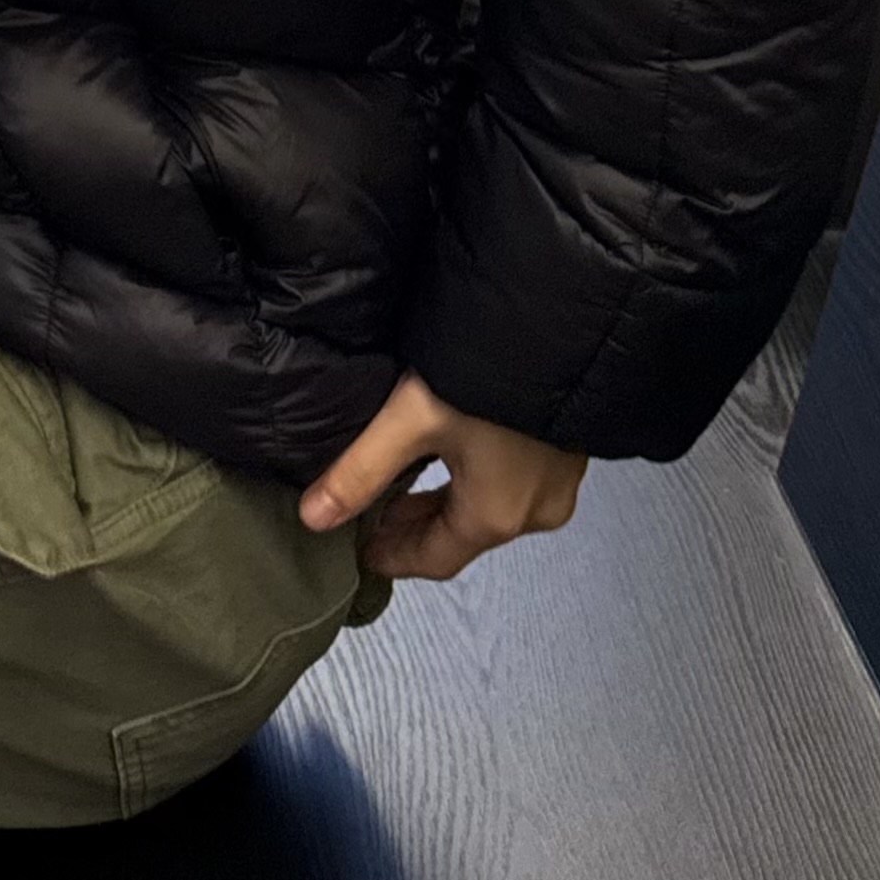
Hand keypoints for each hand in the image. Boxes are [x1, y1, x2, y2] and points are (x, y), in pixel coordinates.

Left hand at [296, 367, 586, 583]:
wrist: (561, 320)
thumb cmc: (494, 367)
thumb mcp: (412, 418)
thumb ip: (361, 469)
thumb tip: (314, 516)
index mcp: (497, 514)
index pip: (435, 560)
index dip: (393, 558)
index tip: (362, 552)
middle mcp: (535, 510)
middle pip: (461, 536)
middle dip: (412, 528)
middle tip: (369, 515)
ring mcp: (556, 481)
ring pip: (486, 509)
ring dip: (441, 503)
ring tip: (397, 484)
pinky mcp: (565, 450)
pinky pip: (510, 484)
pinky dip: (470, 481)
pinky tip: (446, 456)